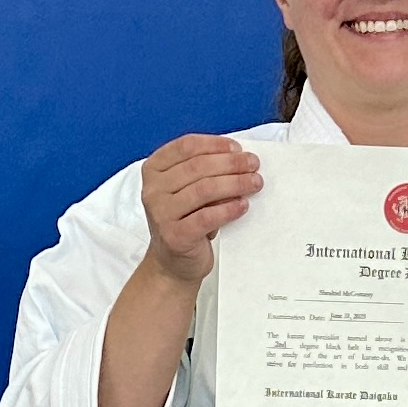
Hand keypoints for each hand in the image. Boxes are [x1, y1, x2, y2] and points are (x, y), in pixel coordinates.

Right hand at [140, 135, 262, 288]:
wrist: (174, 262)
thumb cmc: (185, 220)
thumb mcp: (187, 190)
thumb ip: (204, 172)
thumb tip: (239, 159)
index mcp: (154, 170)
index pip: (185, 146)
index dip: (215, 144)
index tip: (237, 148)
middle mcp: (153, 190)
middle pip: (197, 166)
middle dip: (231, 163)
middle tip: (253, 165)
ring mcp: (161, 213)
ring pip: (204, 189)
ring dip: (235, 183)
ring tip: (254, 183)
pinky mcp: (174, 235)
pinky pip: (207, 217)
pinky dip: (229, 209)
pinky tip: (243, 205)